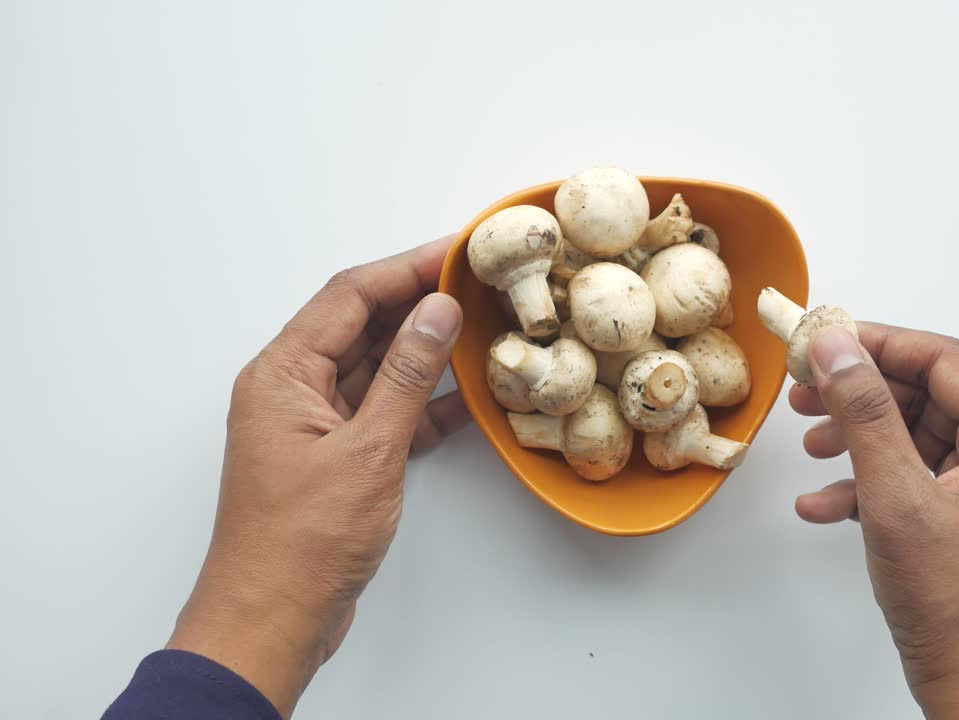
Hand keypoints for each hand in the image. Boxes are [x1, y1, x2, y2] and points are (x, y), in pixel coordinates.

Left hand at [167, 236, 467, 716]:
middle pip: (360, 324)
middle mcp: (290, 389)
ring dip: (423, 352)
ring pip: (373, 367)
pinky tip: (464, 401)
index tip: (457, 249)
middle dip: (417, 302)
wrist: (271, 622)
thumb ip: (407, 376)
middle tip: (476, 281)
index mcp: (281, 374)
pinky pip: (380, 410)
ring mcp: (312, 424)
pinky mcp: (333, 457)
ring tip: (479, 329)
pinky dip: (420, 404)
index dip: (405, 267)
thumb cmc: (303, 543)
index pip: (349, 296)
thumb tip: (437, 311)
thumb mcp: (369, 450)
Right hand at [790, 323, 958, 718]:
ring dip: (859, 438)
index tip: (823, 342)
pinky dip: (869, 484)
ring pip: (917, 436)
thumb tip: (837, 345)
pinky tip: (823, 504)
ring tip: (811, 446)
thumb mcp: (895, 496)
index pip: (945, 361)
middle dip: (861, 395)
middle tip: (806, 393)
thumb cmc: (956, 605)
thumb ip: (864, 412)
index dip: (878, 344)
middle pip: (929, 395)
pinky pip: (917, 477)